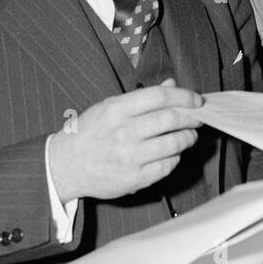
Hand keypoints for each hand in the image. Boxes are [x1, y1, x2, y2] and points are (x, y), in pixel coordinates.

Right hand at [48, 80, 206, 201]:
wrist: (66, 165)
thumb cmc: (90, 133)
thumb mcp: (110, 107)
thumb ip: (143, 98)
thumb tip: (172, 84)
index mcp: (117, 110)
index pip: (160, 97)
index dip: (184, 97)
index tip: (196, 101)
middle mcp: (123, 132)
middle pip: (171, 120)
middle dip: (191, 118)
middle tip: (196, 119)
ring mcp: (129, 157)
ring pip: (174, 144)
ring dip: (188, 138)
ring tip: (188, 136)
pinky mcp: (135, 178)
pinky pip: (167, 166)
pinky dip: (176, 158)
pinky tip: (173, 153)